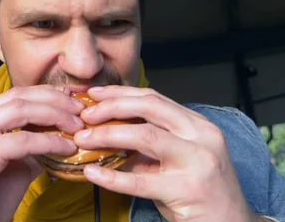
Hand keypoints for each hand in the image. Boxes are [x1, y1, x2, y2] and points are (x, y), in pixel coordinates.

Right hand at [0, 85, 84, 221]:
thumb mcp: (10, 167)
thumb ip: (28, 149)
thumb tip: (57, 138)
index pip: (14, 95)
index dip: (47, 94)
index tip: (73, 101)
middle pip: (18, 96)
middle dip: (55, 100)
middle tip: (80, 111)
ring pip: (20, 110)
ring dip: (55, 115)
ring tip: (77, 126)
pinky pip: (21, 140)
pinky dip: (49, 141)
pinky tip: (66, 148)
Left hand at [73, 86, 258, 221]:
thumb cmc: (201, 190)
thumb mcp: (181, 157)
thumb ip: (153, 141)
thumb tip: (109, 129)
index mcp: (198, 125)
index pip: (154, 98)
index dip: (121, 93)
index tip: (95, 95)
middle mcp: (201, 137)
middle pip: (149, 107)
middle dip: (112, 106)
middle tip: (85, 114)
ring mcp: (197, 162)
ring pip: (145, 136)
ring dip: (108, 134)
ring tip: (83, 139)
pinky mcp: (187, 190)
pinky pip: (140, 181)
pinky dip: (111, 176)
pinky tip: (92, 173)